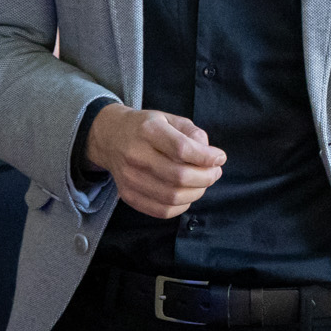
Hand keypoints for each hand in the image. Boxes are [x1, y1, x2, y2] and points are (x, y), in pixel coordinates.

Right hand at [86, 103, 226, 217]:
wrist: (111, 138)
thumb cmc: (146, 128)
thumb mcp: (170, 119)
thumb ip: (193, 133)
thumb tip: (209, 155)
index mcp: (148, 130)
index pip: (182, 149)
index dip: (207, 157)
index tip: (219, 157)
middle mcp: (135, 155)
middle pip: (179, 176)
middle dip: (206, 177)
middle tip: (215, 172)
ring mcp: (129, 178)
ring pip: (173, 197)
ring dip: (197, 192)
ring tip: (202, 182)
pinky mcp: (128, 195)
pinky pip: (162, 211)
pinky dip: (182, 206)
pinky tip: (187, 194)